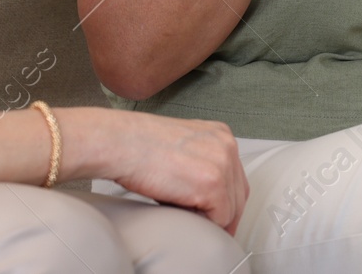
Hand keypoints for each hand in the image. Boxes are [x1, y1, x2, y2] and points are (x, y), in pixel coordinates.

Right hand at [70, 109, 248, 233]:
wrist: (122, 143)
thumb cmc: (140, 146)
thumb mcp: (182, 146)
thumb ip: (200, 162)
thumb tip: (204, 194)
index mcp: (220, 134)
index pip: (236, 176)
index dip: (227, 200)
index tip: (219, 215)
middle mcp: (227, 145)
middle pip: (239, 193)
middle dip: (226, 214)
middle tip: (211, 227)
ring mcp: (222, 164)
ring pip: (231, 209)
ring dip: (212, 219)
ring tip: (190, 218)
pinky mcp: (213, 184)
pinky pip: (220, 217)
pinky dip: (205, 223)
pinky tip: (186, 216)